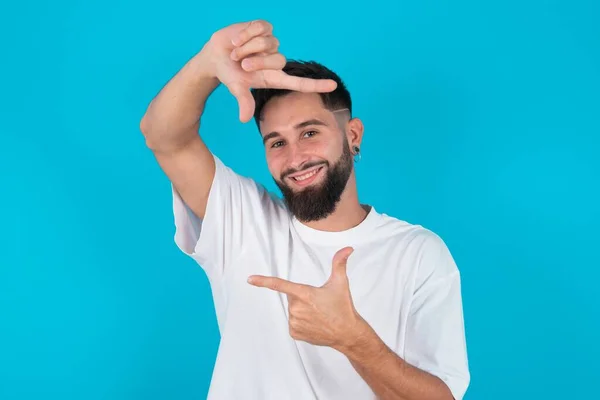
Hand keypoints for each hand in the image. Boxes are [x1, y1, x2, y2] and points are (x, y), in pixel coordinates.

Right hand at [201, 20, 337, 122]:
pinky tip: (237, 39)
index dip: (316, 84)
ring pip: (267, 43)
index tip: (333, 85)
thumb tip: (244, 119)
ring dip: (247, 48)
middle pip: (278, 60)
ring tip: (237, 52)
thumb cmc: (229, 74)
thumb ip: (244, 101)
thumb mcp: (236, 88)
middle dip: (256, 62)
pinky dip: (245, 34)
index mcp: (274, 78)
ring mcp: (271, 44)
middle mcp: (276, 61)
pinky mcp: (264, 28)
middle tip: (242, 64)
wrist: (216, 56)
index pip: (300, 82)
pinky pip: (261, 28)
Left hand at [248, 247, 367, 349]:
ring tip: (319, 315)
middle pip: (292, 297)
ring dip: (303, 311)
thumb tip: (348, 248)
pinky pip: (293, 323)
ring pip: (293, 311)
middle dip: (302, 298)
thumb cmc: (343, 307)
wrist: (347, 333)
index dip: (263, 281)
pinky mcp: (295, 333)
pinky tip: (315, 324)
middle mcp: (297, 309)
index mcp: (304, 294)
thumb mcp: (341, 283)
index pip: (280, 285)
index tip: (250, 279)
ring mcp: (295, 322)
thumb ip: (340, 263)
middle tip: (319, 303)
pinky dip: (302, 323)